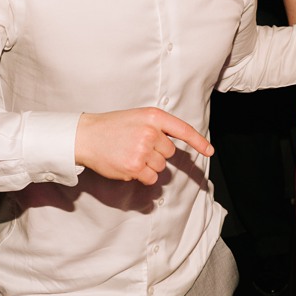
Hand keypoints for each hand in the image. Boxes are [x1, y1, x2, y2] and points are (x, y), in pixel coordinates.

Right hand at [74, 107, 212, 185]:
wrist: (86, 136)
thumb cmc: (112, 127)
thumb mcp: (138, 117)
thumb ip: (157, 127)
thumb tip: (174, 144)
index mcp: (153, 116)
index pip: (182, 130)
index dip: (198, 142)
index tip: (209, 151)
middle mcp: (150, 132)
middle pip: (169, 153)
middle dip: (156, 153)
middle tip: (136, 146)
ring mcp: (143, 150)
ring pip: (161, 167)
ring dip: (148, 165)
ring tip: (129, 154)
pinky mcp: (135, 167)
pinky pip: (151, 178)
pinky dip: (142, 176)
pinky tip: (127, 165)